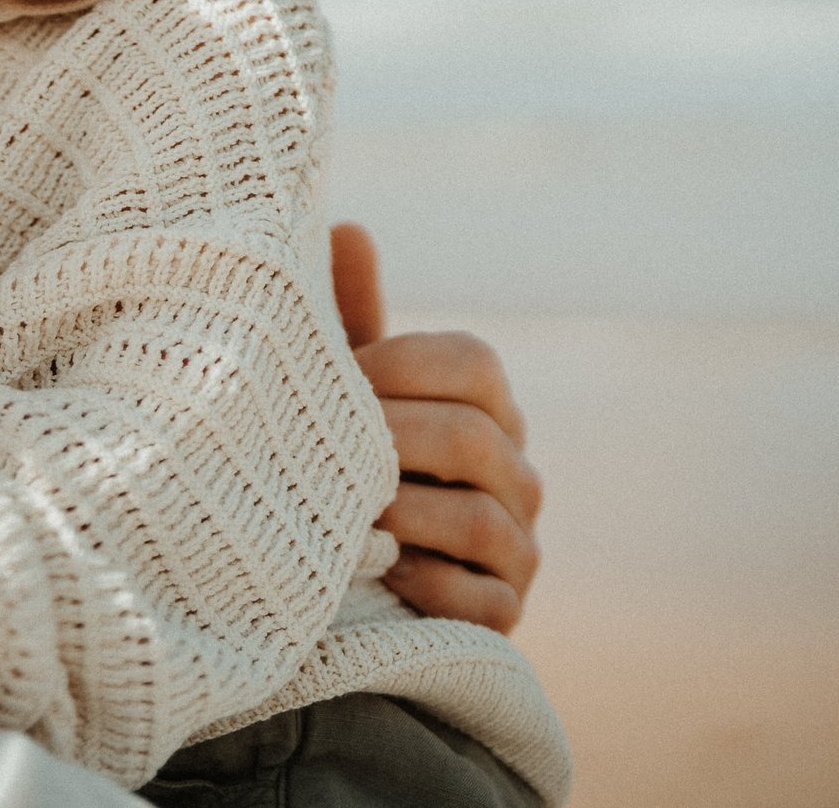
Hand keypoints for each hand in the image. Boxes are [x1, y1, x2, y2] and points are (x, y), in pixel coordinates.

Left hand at [332, 223, 543, 633]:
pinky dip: (425, 585)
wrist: (346, 568)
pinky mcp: (505, 612)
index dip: (396, 366)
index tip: (335, 381)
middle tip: (318, 452)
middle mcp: (517, 468)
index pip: (472, 362)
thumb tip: (346, 226)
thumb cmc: (343, 455)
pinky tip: (374, 573)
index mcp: (483, 401)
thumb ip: (347, 316)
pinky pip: (483, 600)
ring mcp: (520, 543)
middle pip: (470, 437)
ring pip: (479, 519)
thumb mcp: (345, 387)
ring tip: (339, 514)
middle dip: (387, 443)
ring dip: (400, 515)